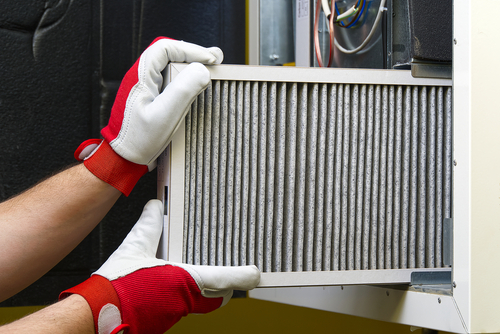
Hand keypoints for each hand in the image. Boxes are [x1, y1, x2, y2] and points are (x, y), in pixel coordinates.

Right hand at [60, 200, 259, 333]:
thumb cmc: (116, 287)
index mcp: (184, 281)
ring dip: (199, 290)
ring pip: (199, 304)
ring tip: (190, 274)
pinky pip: (181, 308)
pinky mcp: (162, 320)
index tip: (255, 273)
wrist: (95, 315)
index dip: (242, 276)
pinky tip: (167, 285)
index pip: (224, 279)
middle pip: (216, 297)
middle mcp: (183, 301)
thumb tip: (156, 207)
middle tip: (224, 273)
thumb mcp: (135, 248)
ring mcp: (173, 314)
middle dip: (222, 286)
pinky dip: (180, 296)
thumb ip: (149, 226)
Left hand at [75, 37, 222, 194]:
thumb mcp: (165, 116)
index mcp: (141, 76)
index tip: (211, 59)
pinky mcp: (149, 97)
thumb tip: (202, 70)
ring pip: (169, 66)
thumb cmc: (137, 140)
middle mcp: (140, 77)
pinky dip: (184, 80)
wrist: (122, 158)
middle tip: (215, 61)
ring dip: (189, 67)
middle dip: (193, 55)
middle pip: (169, 54)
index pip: (167, 48)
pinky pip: (168, 80)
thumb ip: (183, 91)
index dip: (191, 49)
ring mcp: (144, 87)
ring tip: (208, 71)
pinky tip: (194, 87)